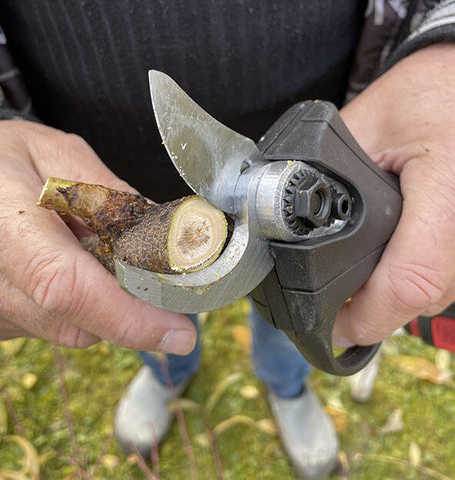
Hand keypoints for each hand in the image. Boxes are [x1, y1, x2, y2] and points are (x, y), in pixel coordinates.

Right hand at [0, 120, 195, 353]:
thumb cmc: (3, 158)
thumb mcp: (59, 156)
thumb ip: (111, 199)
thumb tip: (163, 242)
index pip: (65, 284)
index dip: (128, 315)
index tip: (180, 332)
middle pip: (74, 321)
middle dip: (132, 313)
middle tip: (164, 291)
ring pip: (69, 329)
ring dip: (104, 305)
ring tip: (97, 258)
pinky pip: (50, 327)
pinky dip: (78, 307)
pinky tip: (69, 270)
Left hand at [334, 44, 454, 345]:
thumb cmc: (425, 93)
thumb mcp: (366, 121)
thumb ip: (327, 168)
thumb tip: (285, 210)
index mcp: (444, 189)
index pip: (412, 278)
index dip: (369, 314)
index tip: (334, 326)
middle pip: (422, 297)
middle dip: (373, 310)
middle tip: (336, 304)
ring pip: (437, 294)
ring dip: (392, 296)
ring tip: (358, 280)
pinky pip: (444, 276)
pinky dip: (409, 279)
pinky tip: (387, 263)